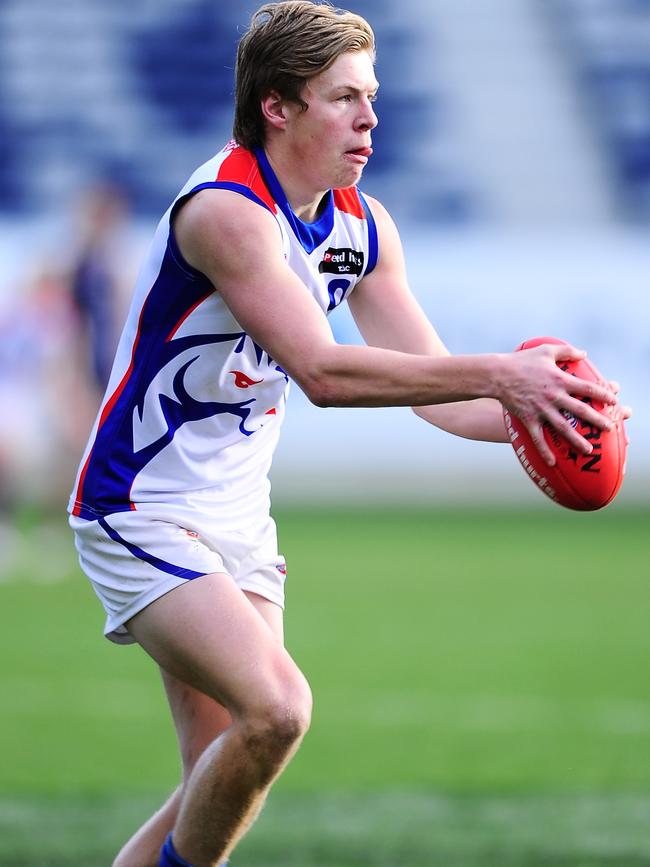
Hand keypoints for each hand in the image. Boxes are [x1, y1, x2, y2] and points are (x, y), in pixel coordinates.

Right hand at [499, 343, 617, 465]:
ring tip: (588, 450)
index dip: (604, 395)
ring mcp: (542, 409)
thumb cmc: (521, 361)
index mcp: (561, 379)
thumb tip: (584, 353)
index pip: (588, 389)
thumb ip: (567, 350)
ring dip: (576, 439)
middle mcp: (554, 396)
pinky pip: (538, 438)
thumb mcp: (546, 350)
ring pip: (563, 427)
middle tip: (609, 428)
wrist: (497, 375)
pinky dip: (544, 451)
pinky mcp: (529, 419)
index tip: (615, 401)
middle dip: (597, 420)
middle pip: (581, 410)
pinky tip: (552, 463)